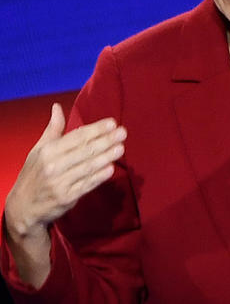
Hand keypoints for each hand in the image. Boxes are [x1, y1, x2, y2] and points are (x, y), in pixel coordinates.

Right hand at [4, 103, 125, 240]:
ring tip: (121, 148)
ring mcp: (59, 183)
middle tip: (122, 133)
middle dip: (105, 141)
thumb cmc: (34, 174)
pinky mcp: (66, 197)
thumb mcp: (38, 150)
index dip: (95, 129)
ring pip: (88, 167)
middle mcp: (52, 166)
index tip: (112, 123)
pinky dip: (99, 177)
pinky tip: (111, 169)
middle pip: (85, 151)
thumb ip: (53, 129)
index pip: (76, 137)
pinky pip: (86, 185)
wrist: (22, 207)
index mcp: (47, 151)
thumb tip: (57, 107)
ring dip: (106, 157)